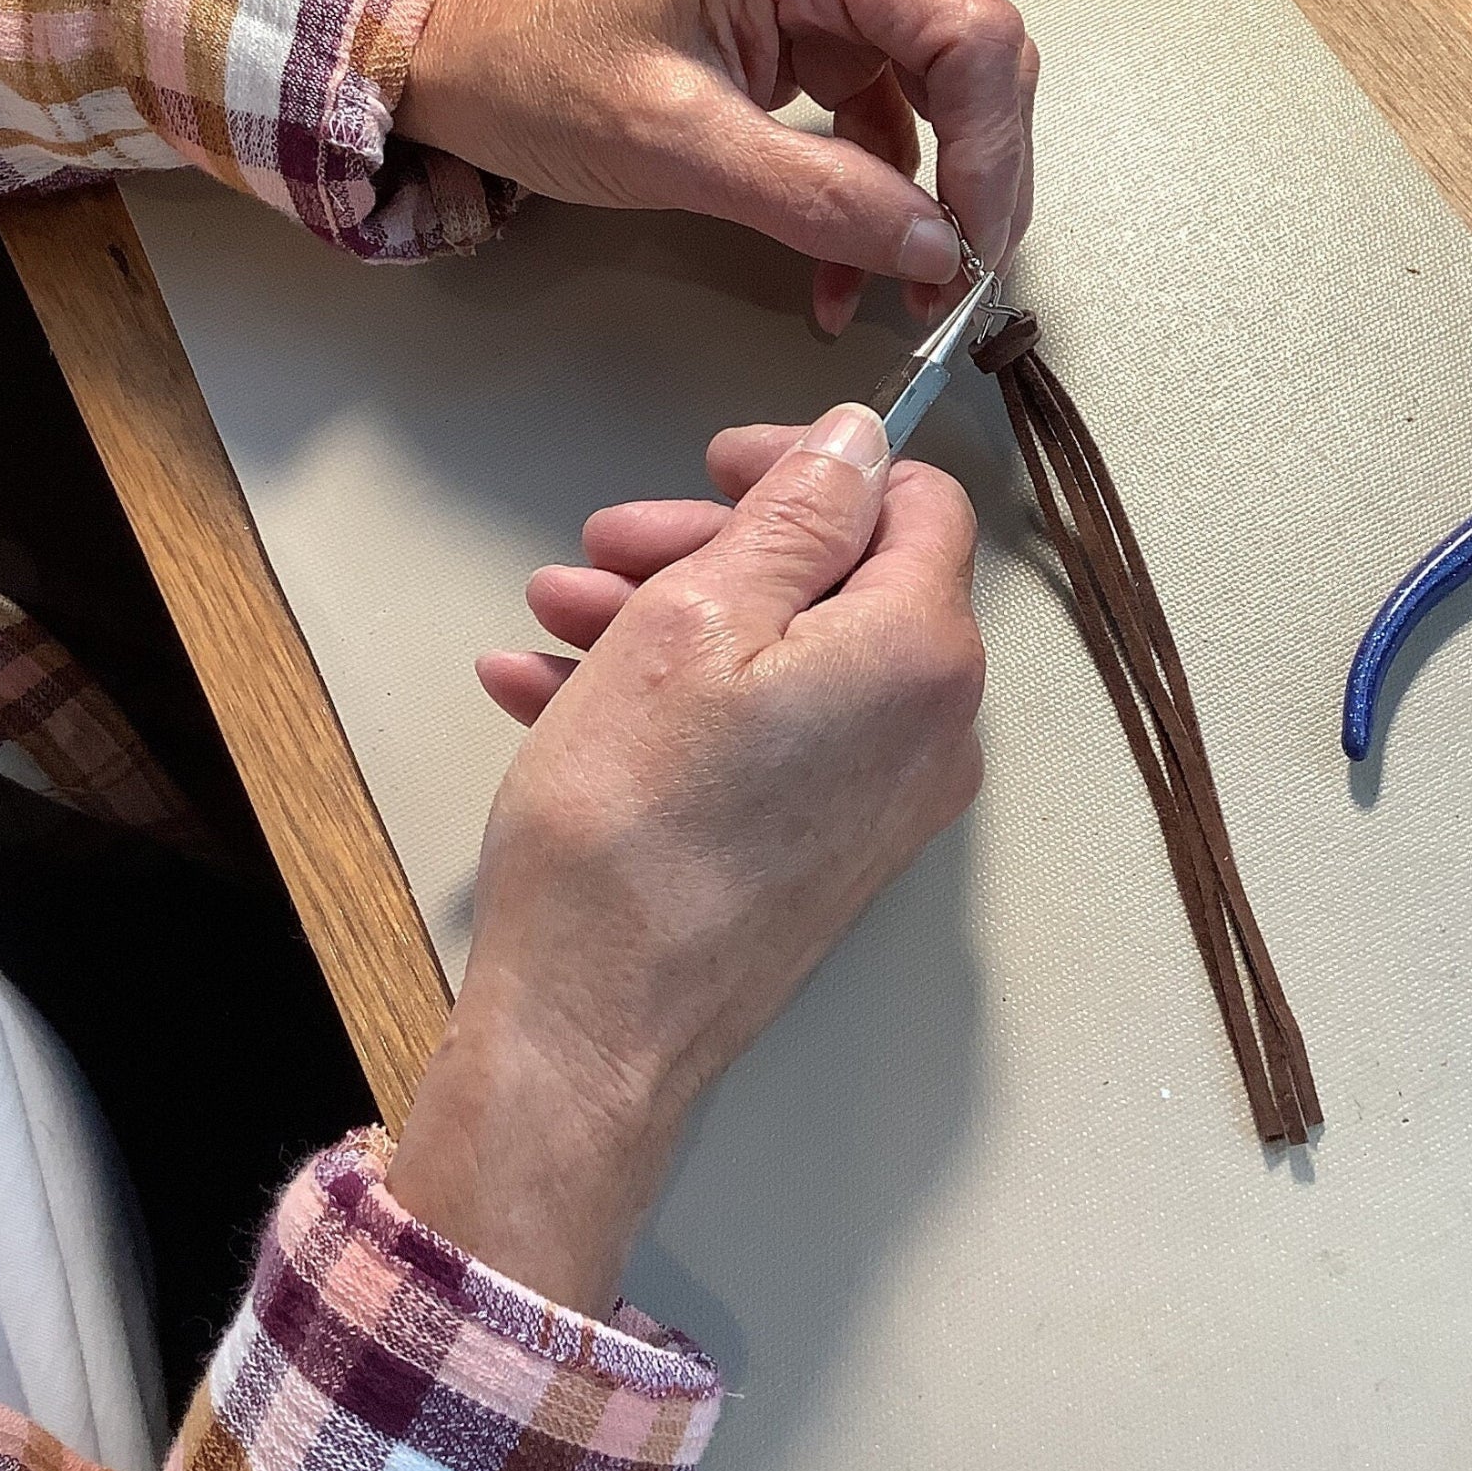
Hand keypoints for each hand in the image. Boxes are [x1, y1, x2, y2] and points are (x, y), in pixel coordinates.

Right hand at [386, 404, 983, 1312]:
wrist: (591, 1030)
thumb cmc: (632, 822)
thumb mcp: (697, 618)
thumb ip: (797, 513)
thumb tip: (861, 440)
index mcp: (918, 655)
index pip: (914, 503)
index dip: (811, 464)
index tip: (713, 465)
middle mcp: (926, 729)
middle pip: (833, 581)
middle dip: (705, 548)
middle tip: (598, 547)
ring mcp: (877, 800)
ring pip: (778, 659)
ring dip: (662, 619)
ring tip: (549, 619)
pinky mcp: (821, 850)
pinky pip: (759, 736)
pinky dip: (666, 701)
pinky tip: (545, 690)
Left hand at [394, 0, 1038, 332]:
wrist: (472, 64)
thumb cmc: (542, 74)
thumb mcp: (677, 147)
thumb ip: (816, 199)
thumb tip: (933, 251)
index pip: (965, 30)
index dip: (991, 150)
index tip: (972, 251)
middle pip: (970, 61)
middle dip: (972, 184)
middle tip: (954, 287)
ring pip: (940, 99)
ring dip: (929, 205)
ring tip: (907, 296)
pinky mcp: (816, 34)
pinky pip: (884, 122)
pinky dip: (878, 201)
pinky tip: (852, 272)